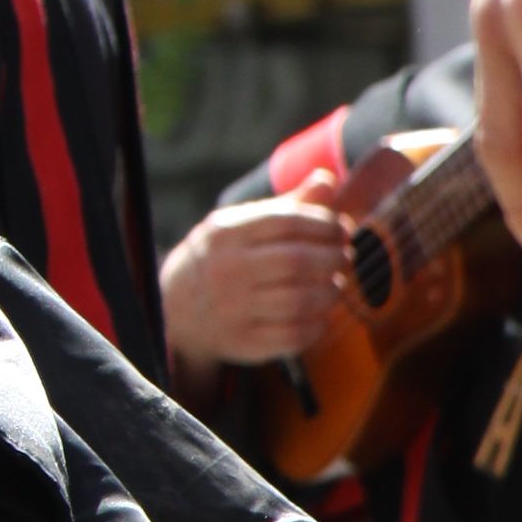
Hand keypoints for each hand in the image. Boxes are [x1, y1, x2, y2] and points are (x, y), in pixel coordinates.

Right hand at [160, 189, 349, 388]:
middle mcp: (227, 270)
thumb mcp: (243, 225)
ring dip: (330, 292)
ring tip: (335, 284)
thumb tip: (328, 179)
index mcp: (226, 233)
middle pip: (298, 262)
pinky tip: (320, 314)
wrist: (176, 308)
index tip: (342, 230)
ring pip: (300, 301)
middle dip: (334, 258)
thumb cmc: (223, 258)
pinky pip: (294, 336)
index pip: (287, 222)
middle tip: (345, 257)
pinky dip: (317, 325)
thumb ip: (289, 205)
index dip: (325, 225)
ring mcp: (233, 309)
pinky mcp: (243, 342)